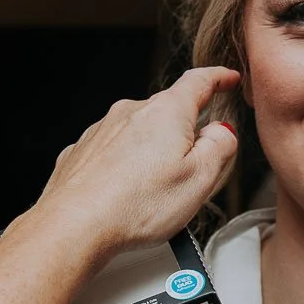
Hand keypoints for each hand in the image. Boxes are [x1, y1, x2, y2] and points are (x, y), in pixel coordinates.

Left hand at [31, 66, 240, 259]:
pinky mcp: (83, 152)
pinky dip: (126, 170)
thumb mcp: (200, 180)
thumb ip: (220, 148)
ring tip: (154, 196)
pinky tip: (127, 197)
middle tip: (192, 172)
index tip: (228, 79)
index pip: (199, 82)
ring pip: (140, 136)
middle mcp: (130, 112)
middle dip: (184, 135)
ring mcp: (103, 131)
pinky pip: (114, 155)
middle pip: (168, 114)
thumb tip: (222, 133)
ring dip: (152, 157)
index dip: (218, 78)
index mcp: (166, 113)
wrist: (74, 225)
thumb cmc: (134, 206)